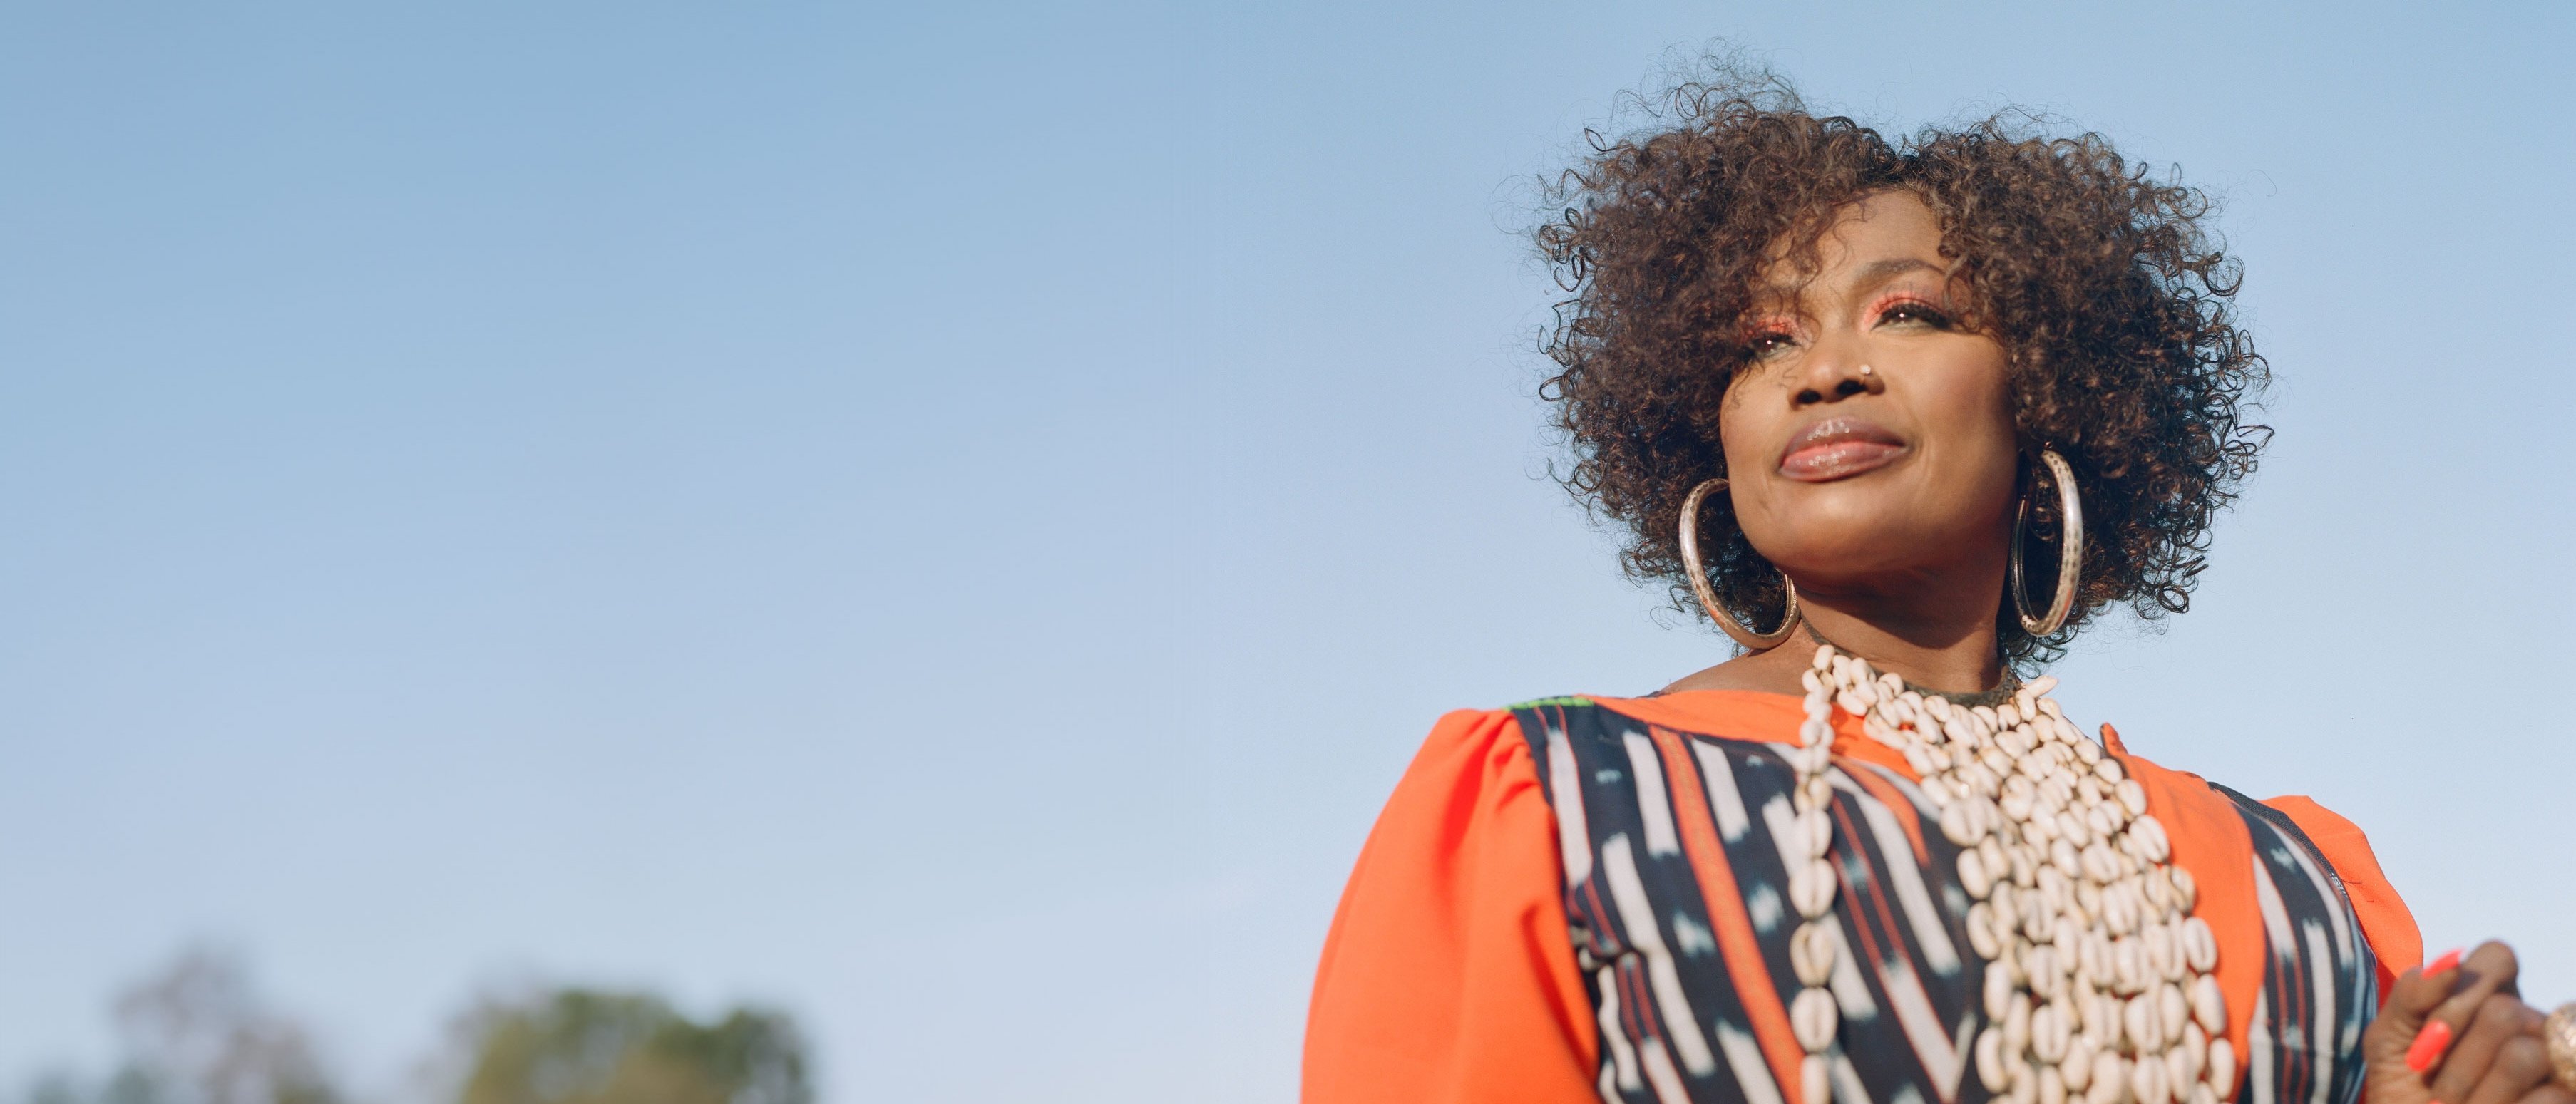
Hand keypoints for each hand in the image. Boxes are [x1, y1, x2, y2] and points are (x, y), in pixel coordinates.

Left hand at [2365, 941, 2560, 1103]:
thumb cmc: (2403, 1087)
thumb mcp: (2389, 1040)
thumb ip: (2412, 995)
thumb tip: (2452, 961)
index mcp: (2489, 997)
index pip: (2498, 956)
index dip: (2461, 994)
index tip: (2429, 1031)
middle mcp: (2529, 1024)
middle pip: (2504, 1011)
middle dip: (2454, 1053)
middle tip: (2432, 1082)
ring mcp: (2553, 1063)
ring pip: (2524, 1054)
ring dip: (2469, 1088)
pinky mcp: (2564, 1095)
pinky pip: (2548, 1097)